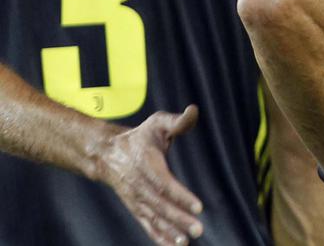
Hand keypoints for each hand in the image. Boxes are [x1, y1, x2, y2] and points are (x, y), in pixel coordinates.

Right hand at [94, 105, 204, 245]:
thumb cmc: (139, 137)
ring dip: (169, 231)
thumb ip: (177, 121)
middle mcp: (139, 185)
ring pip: (153, 218)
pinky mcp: (136, 207)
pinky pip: (147, 224)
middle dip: (179, 219)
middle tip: (198, 229)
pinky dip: (158, 236)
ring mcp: (136, 199)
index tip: (198, 207)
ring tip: (185, 242)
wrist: (106, 154)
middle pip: (160, 205)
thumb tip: (193, 111)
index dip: (180, 196)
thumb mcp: (157, 124)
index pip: (164, 183)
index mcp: (146, 164)